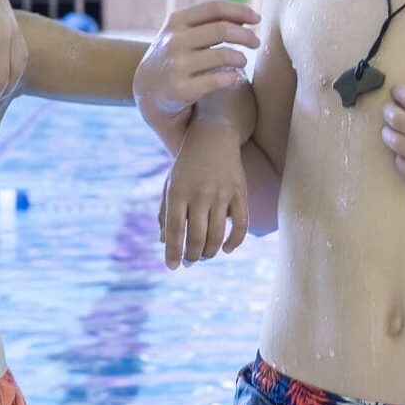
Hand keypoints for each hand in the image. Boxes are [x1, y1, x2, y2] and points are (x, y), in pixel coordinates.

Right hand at [135, 2, 259, 133]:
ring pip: (223, 55)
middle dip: (246, 35)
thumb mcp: (180, 33)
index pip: (214, 8)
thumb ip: (207, 23)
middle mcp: (175, 40)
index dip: (240, 11)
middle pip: (222, 30)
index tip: (257, 19)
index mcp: (176, 21)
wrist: (147, 91)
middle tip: (256, 43)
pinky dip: (231, 77)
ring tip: (243, 61)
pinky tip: (233, 78)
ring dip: (240, 58)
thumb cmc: (174, 57)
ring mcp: (177, 64)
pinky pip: (217, 80)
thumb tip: (245, 17)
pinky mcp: (181, 89)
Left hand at [158, 124, 250, 268]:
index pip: (174, 229)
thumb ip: (164, 213)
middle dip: (193, 256)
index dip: (173, 252)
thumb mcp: (170, 184)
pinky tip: (226, 249)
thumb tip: (164, 242)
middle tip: (190, 261)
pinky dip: (234, 242)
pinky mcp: (239, 193)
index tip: (172, 267)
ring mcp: (222, 194)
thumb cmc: (187, 165)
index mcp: (178, 192)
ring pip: (218, 235)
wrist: (213, 137)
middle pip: (197, 237)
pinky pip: (240, 225)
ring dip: (210, 251)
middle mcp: (200, 194)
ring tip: (204, 255)